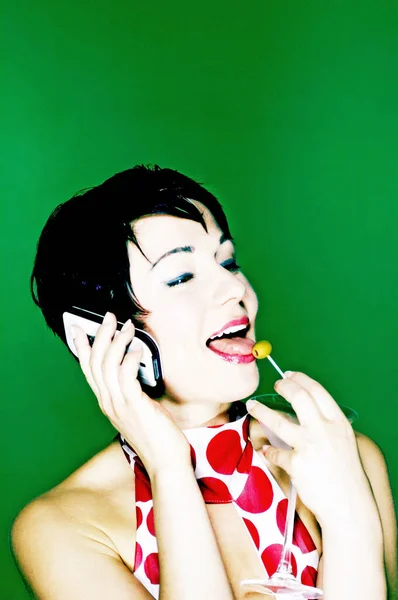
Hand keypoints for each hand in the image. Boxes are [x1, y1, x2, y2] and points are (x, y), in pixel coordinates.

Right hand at [72, 312, 190, 478]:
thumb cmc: (157, 436)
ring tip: (127, 326)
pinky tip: (138, 349)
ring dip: (116, 342)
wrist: (166, 463)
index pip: (88, 370)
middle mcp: (108, 402)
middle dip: (100, 336)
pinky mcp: (134, 406)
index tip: (78, 329)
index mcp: (107, 403)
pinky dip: (130, 358)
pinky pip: (126, 376)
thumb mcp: (139, 410)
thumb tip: (134, 368)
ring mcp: (119, 405)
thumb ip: (131, 391)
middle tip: (109, 317)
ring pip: (107, 365)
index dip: (82, 348)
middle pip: (95, 363)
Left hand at [246, 372, 375, 526]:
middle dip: (283, 386)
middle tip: (275, 384)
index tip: (289, 374)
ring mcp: (309, 446)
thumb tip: (306, 411)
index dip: (300, 379)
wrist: (349, 507)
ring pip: (277, 420)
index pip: (317, 391)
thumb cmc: (346, 475)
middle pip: (298, 397)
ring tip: (252, 405)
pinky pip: (275, 453)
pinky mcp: (296, 464)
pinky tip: (267, 450)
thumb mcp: (343, 442)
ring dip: (261, 411)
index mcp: (338, 423)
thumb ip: (326, 426)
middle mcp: (324, 430)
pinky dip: (269, 451)